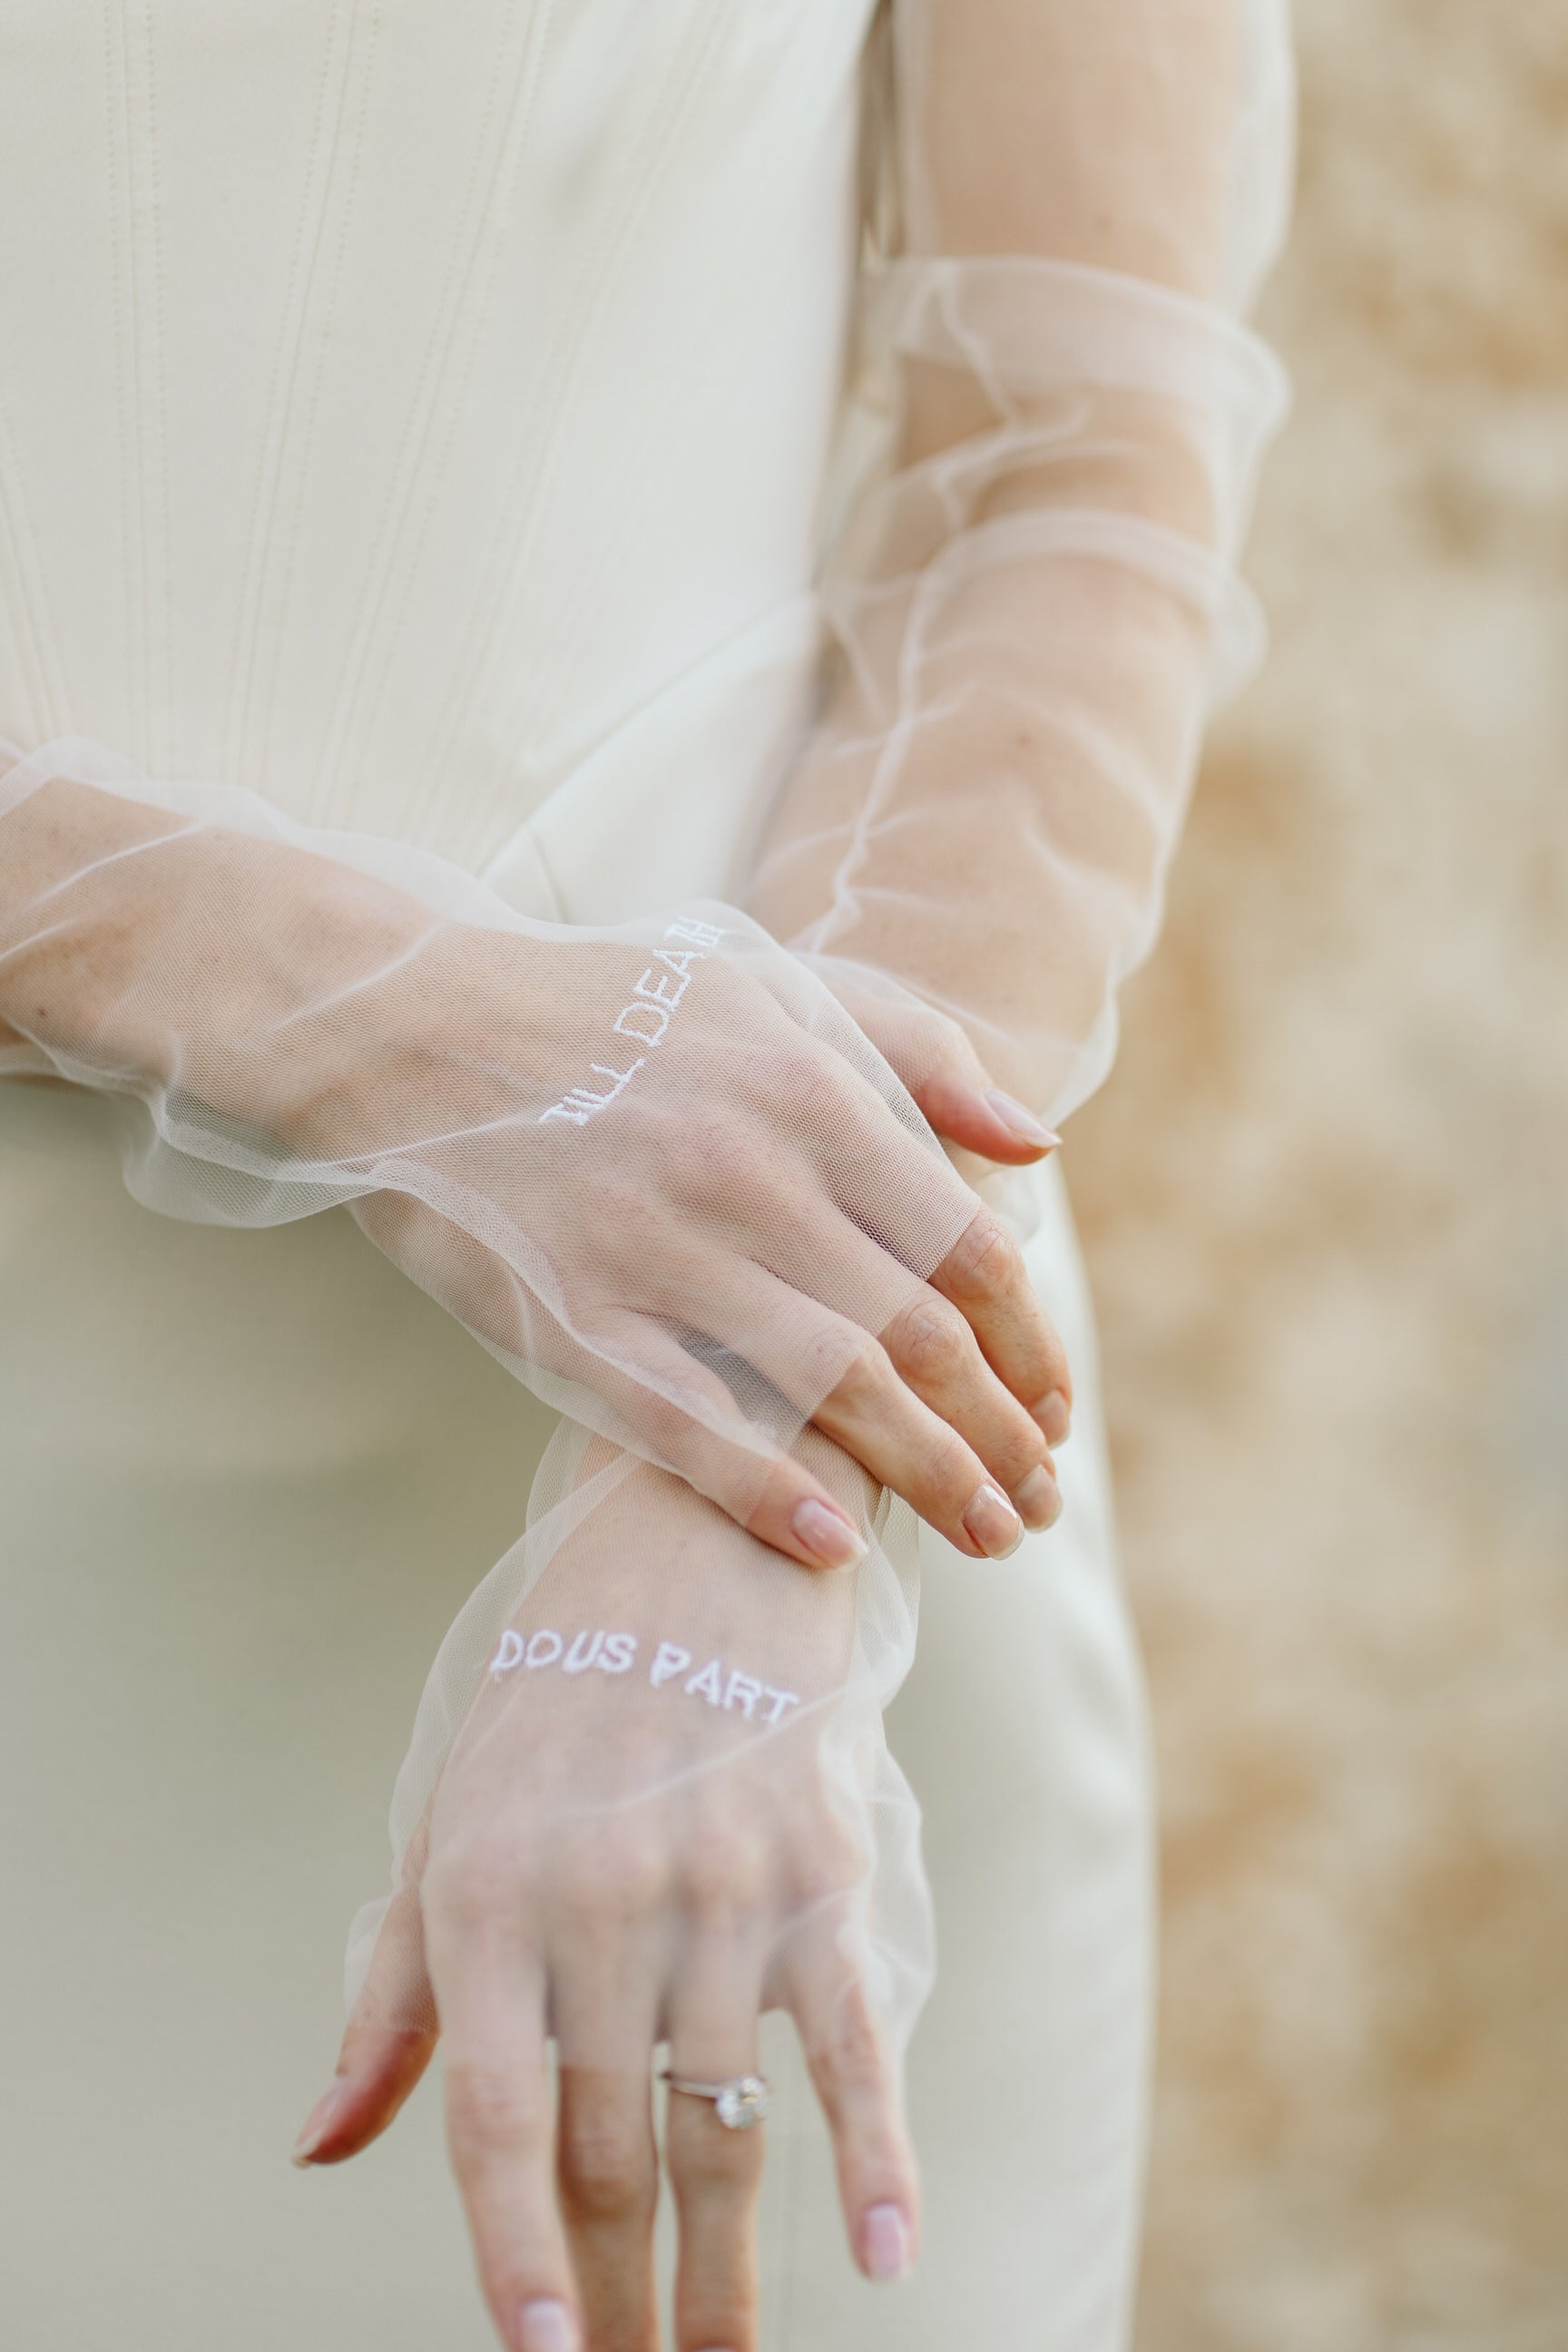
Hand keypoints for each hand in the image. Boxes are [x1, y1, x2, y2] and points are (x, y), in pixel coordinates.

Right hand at [1, 772, 1071, 1561]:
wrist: (413, 1024)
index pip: (971, 1248)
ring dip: (928, 1475)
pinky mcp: (568, 1316)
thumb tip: (1038, 1147)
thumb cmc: (615, 1006)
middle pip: (922, 1334)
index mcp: (815, 1094)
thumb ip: (925, 1055)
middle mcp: (752, 1174)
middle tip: (1036, 1505)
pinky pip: (687, 1424)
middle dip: (1000, 1435)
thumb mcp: (785, 985)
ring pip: (833, 1388)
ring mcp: (657, 1250)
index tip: (1053, 1412)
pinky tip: (835, 1544)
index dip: (1028, 1346)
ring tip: (985, 1535)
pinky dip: (770, 1490)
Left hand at [293, 1440, 922, 2351]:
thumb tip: (321, 2149)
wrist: (690, 1546)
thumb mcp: (446, 1829)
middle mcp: (600, 1900)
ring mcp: (721, 1886)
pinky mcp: (823, 1867)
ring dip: (730, 2267)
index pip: (494, 2121)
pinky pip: (855, 2035)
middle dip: (622, 2292)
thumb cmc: (548, 1709)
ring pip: (725, 2120)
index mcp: (486, 1895)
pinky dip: (880, 2148)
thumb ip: (393, 1999)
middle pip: (610, 2148)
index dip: (512, 2260)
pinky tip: (891, 2250)